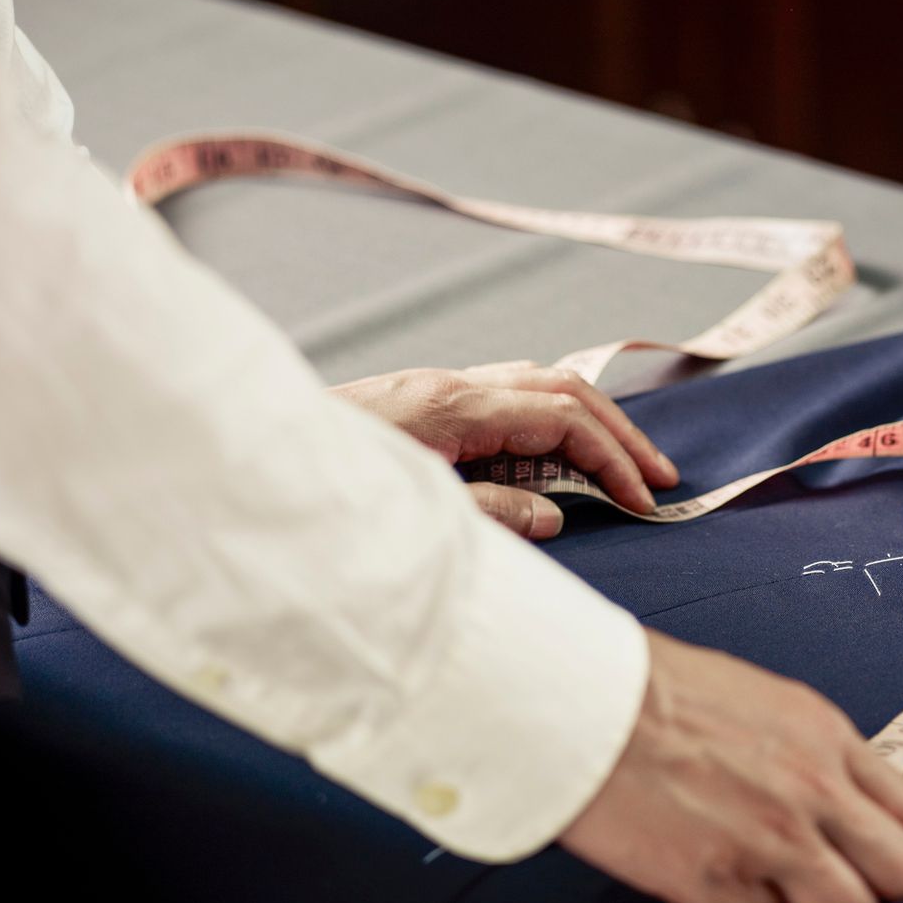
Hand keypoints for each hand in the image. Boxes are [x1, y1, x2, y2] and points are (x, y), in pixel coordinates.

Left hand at [332, 362, 678, 536]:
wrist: (240, 464)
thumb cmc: (321, 497)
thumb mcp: (413, 517)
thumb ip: (490, 515)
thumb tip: (554, 513)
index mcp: (453, 407)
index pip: (561, 419)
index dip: (613, 458)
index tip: (645, 499)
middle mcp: (449, 386)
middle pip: (561, 389)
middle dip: (619, 432)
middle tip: (662, 476)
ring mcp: (434, 389)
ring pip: (536, 385)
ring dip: (589, 421)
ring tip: (626, 463)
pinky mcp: (420, 403)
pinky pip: (505, 396)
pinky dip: (548, 419)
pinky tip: (558, 450)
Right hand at [562, 630, 902, 902]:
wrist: (583, 700)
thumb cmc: (652, 690)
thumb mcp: (758, 698)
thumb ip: (806, 750)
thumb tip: (828, 795)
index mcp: (826, 737)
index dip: (882, 843)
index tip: (854, 853)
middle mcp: (814, 790)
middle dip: (872, 890)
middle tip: (828, 890)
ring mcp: (772, 840)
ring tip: (771, 901)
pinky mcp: (717, 881)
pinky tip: (715, 901)